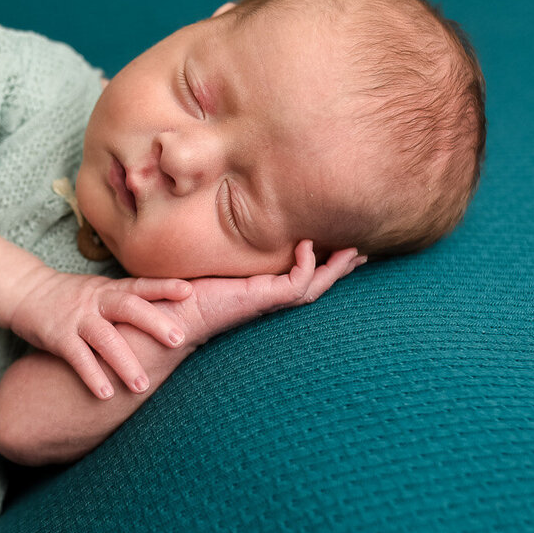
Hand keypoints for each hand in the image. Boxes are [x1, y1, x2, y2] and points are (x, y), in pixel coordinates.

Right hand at [9, 269, 193, 398]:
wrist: (25, 291)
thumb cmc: (72, 297)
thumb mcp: (102, 291)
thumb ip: (130, 302)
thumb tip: (172, 317)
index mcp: (111, 289)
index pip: (141, 285)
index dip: (164, 287)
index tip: (189, 291)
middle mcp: (96, 300)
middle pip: (128, 307)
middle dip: (154, 323)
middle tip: (179, 340)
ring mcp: (77, 317)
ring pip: (105, 338)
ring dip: (124, 363)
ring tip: (142, 386)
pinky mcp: (57, 336)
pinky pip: (77, 357)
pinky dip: (92, 375)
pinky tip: (106, 394)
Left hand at [173, 241, 364, 345]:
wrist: (171, 314)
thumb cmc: (184, 291)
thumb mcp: (212, 262)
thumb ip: (224, 247)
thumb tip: (225, 218)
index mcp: (261, 291)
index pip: (301, 278)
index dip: (322, 264)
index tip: (338, 245)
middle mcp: (269, 299)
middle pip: (317, 285)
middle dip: (340, 269)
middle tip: (362, 252)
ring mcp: (267, 301)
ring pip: (313, 286)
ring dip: (334, 269)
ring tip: (353, 250)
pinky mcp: (261, 299)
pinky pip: (296, 283)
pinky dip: (306, 265)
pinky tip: (307, 245)